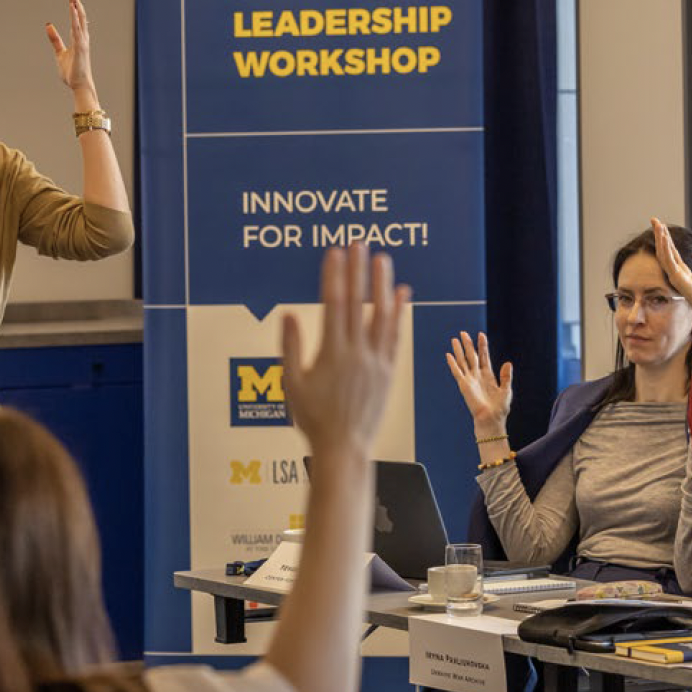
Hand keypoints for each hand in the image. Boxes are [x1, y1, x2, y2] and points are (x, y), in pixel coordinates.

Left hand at [45, 0, 97, 104]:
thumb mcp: (59, 52)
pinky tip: (72, 6)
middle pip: (78, 11)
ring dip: (74, 2)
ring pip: (79, 16)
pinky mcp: (80, 47)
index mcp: (78, 36)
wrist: (79, 86)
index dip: (72, 0)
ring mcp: (82, 40)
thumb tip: (48, 24)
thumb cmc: (71, 72)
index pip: (76, 13)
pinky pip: (78, 28)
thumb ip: (55, 39)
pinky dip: (75, 17)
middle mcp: (82, 35)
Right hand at [282, 244, 408, 460]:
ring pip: (382, 315)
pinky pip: (396, 336)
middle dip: (358, 271)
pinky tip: (402, 295)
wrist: (344, 448)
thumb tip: (289, 314)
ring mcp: (376, 362)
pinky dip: (399, 314)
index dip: (334, 276)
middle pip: (358, 303)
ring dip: (382, 285)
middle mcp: (357, 354)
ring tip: (383, 259)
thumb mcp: (292, 385)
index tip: (334, 253)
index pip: (333, 305)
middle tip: (359, 244)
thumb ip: (291, 347)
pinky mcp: (389, 371)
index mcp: (332, 354)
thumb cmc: (313, 420)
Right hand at [445, 331, 511, 429]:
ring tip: (454, 339)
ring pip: (463, 361)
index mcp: (488, 376)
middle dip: (468, 344)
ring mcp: (470, 380)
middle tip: (463, 333)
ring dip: (458, 351)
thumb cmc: (500, 408)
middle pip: (471, 356)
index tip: (481, 334)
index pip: (484, 357)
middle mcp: (477, 376)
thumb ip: (506, 376)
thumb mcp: (506, 390)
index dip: (482, 346)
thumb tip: (508, 363)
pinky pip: (457, 372)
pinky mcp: (464, 385)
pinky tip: (449, 355)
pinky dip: (453, 363)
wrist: (491, 419)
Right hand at [652, 217, 691, 321]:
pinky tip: (663, 237)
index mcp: (680, 271)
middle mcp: (675, 272)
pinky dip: (665, 248)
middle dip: (659, 234)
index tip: (660, 225)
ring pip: (664, 253)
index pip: (670, 251)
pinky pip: (669, 260)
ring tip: (657, 224)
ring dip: (660, 238)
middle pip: (664, 249)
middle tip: (654, 219)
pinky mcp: (677, 277)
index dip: (665, 238)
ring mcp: (674, 275)